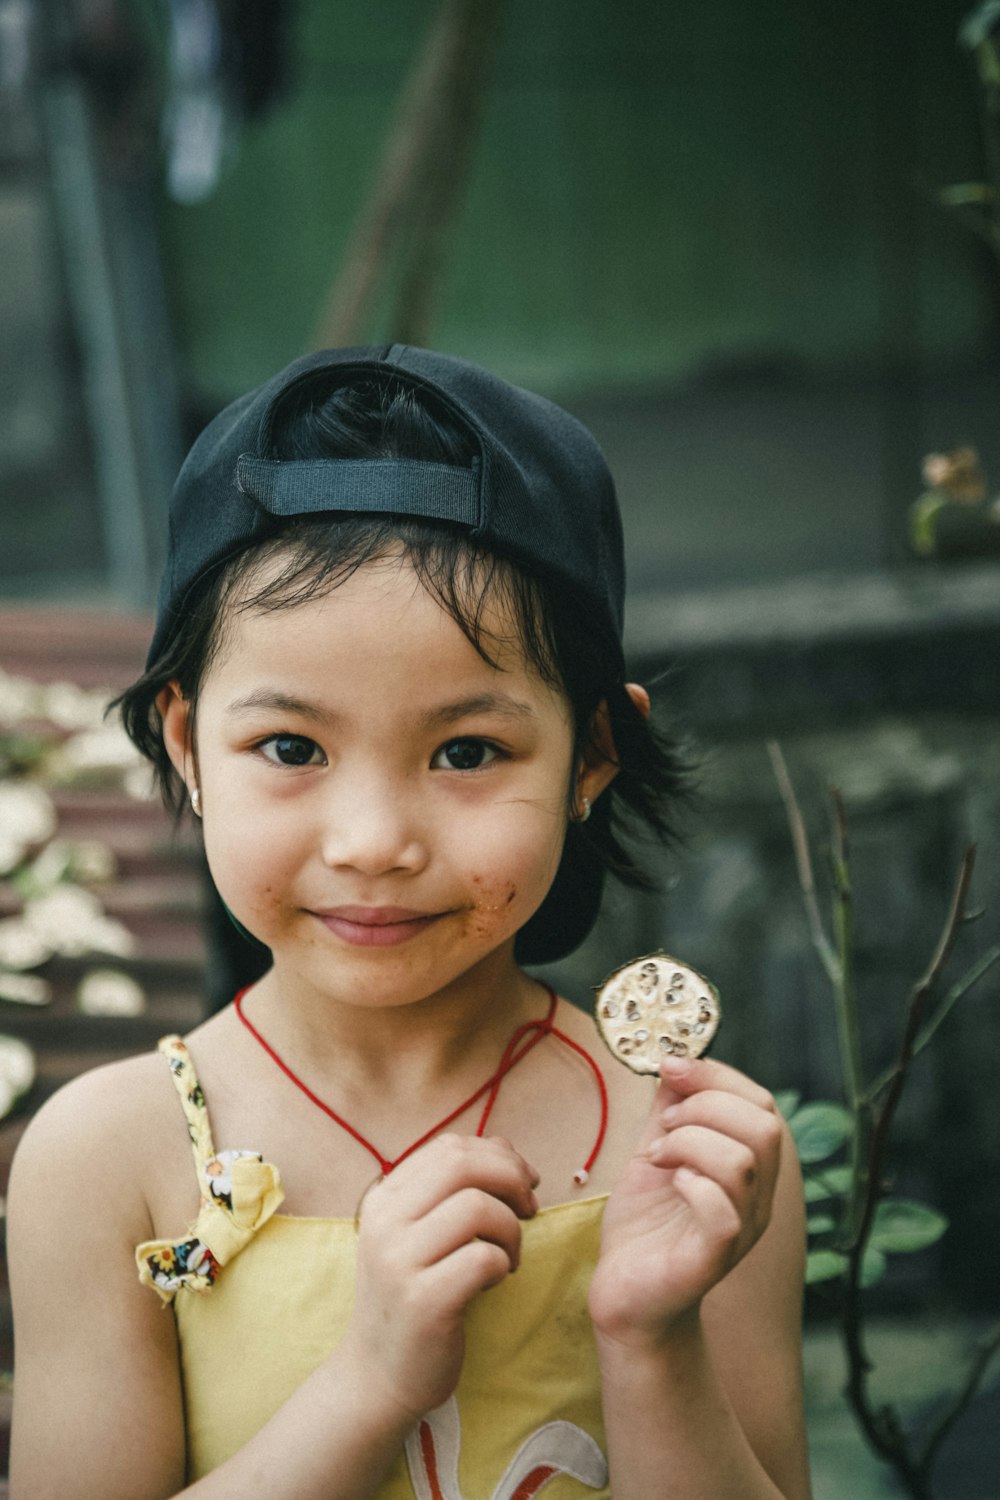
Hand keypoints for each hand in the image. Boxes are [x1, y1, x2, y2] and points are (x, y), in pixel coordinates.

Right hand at [341, 1133, 538, 1419]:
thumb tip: (505, 1148)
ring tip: (510, 1255)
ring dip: (511, 1229)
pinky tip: (495, 1282)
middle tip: (530, 1208)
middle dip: (512, 1178)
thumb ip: (455, 1188)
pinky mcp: (422, 1302)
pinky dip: (504, 1264)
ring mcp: (399, 1262)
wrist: (378, 1374)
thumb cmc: (412, 1295)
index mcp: (384, 1198)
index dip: (497, 1154)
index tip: (523, 1181)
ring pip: (478, 1208)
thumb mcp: (420, 1233)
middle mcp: (385, 1222)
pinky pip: (483, 1258)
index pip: (449, 1147)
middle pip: (463, 1165)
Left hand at [589, 1058, 783, 1347]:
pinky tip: (668, 1181)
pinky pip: (724, 1212)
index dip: (717, 1074)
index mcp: (750, 1169)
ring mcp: (740, 1231)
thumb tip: (676, 1059)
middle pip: (764, 1127)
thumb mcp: (657, 1151)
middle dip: (705, 1106)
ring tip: (658, 1155)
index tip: (670, 1067)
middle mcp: (757, 1200)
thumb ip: (670, 1109)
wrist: (626, 1295)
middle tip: (664, 1125)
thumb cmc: (645, 1225)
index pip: (762, 1104)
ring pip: (743, 1162)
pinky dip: (692, 1182)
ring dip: (690, 1141)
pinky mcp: (713, 1260)